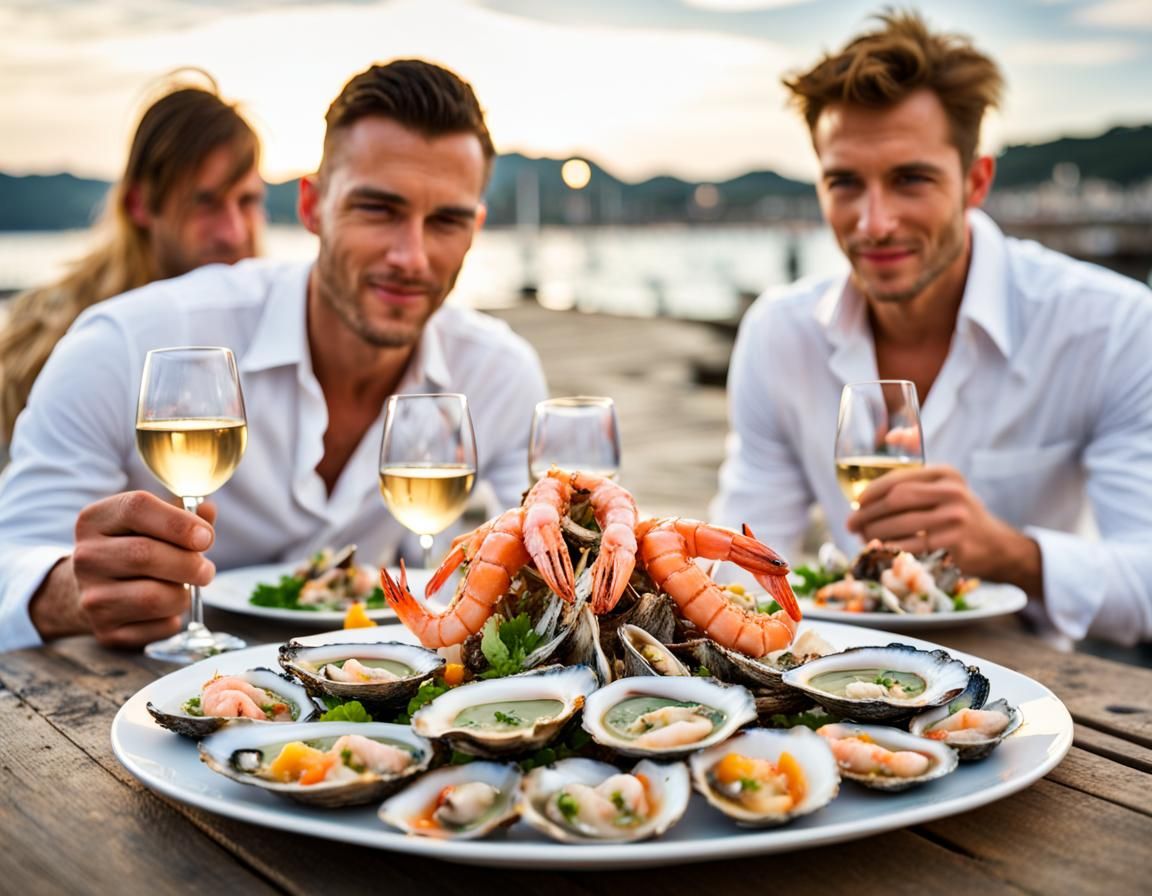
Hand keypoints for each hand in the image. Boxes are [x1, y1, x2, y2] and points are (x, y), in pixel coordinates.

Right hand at [29, 492, 216, 647]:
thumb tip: (208, 509)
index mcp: (95, 520)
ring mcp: (91, 596)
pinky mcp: (106, 630)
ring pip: (153, 597)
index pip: (136, 508)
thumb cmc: (134, 548)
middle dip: (188, 564)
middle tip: (207, 570)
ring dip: (182, 594)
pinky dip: (173, 619)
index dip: (179, 522)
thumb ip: (182, 513)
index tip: (206, 537)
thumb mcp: (151, 523)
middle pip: (145, 554)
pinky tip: (166, 609)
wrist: (96, 591)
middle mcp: (86, 557)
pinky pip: (157, 627)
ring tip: (184, 588)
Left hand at [845, 465, 1041, 593]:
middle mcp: (952, 491)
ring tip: (863, 538)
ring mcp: (956, 517)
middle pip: (896, 500)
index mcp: (945, 473)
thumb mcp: (945, 489)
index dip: (870, 492)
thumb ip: (915, 479)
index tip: (855, 503)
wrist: (998, 546)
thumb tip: (878, 461)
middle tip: (851, 524)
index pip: (898, 479)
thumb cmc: (959, 517)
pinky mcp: (956, 542)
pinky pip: (913, 545)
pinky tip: (880, 550)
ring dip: (875, 533)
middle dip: (867, 513)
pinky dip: (892, 548)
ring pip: (901, 523)